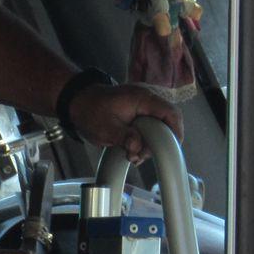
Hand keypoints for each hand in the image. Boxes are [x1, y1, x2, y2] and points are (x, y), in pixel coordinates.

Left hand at [68, 82, 184, 163]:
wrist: (77, 103)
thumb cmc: (90, 110)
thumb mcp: (106, 128)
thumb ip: (124, 138)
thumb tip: (137, 148)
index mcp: (142, 98)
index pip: (170, 113)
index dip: (176, 131)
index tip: (173, 147)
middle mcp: (147, 99)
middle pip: (167, 121)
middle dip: (159, 141)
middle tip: (143, 154)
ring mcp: (143, 105)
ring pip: (159, 125)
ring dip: (150, 142)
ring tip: (133, 153)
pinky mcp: (138, 112)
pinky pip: (149, 125)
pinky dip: (144, 138)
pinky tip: (132, 148)